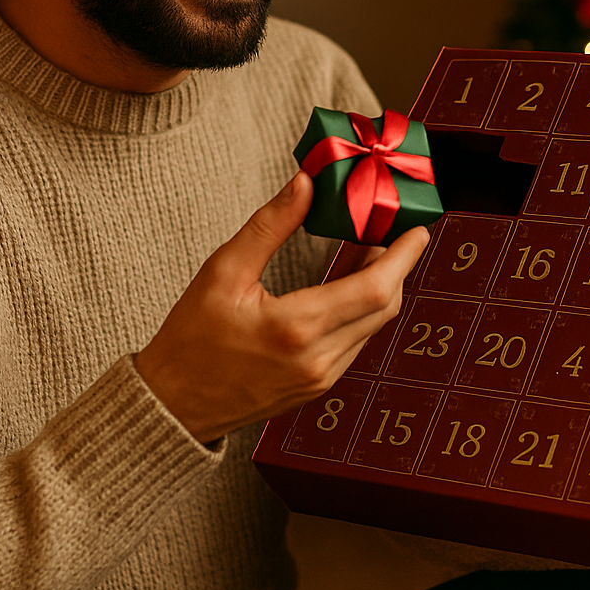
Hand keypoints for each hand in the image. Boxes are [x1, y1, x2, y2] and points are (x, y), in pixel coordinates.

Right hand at [136, 171, 428, 443]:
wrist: (172, 404)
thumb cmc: (190, 339)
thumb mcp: (223, 271)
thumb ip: (270, 226)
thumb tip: (304, 184)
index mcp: (297, 329)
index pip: (376, 289)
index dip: (404, 257)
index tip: (417, 229)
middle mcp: (318, 360)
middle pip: (384, 308)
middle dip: (396, 266)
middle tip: (393, 230)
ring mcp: (320, 379)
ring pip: (372, 327)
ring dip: (379, 289)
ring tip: (369, 249)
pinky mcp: (316, 388)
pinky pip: (355, 343)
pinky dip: (360, 312)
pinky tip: (347, 286)